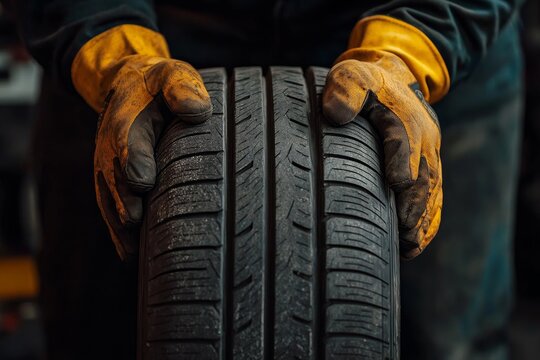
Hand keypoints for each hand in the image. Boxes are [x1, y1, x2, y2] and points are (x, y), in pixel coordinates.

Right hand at [72, 25, 211, 258]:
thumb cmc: (158, 86)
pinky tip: (129, 256)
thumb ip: (181, 88)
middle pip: (116, 180)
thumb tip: (197, 110)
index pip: (129, 145)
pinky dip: (117, 233)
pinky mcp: (109, 185)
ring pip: (109, 201)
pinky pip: (109, 210)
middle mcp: (110, 151)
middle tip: (135, 221)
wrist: (127, 89)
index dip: (135, 163)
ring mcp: (107, 171)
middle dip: (125, 200)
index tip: (142, 182)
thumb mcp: (171, 75)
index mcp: (127, 123)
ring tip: (132, 252)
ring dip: (119, 226)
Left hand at [322, 50, 441, 258]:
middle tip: (403, 234)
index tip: (397, 183)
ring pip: (431, 192)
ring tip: (409, 249)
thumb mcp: (351, 75)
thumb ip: (346, 90)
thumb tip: (336, 115)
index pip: (404, 140)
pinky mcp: (428, 169)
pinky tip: (415, 245)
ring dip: (422, 221)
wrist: (393, 78)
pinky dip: (428, 222)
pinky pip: (434, 197)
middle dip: (415, 204)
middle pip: (423, 175)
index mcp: (403, 115)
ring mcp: (428, 156)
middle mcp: (423, 139)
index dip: (402, 161)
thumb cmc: (365, 81)